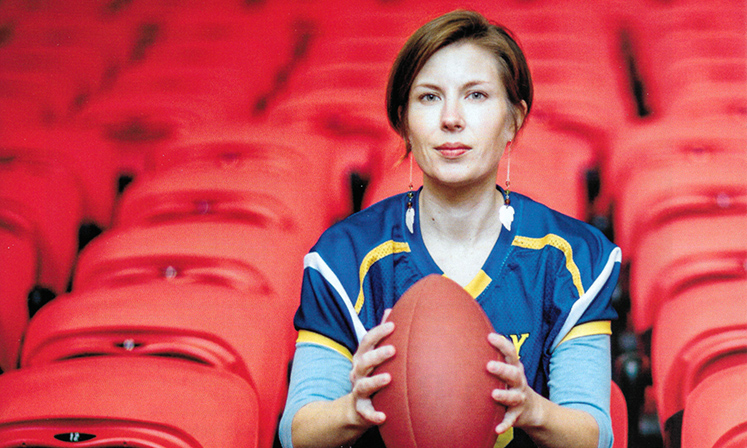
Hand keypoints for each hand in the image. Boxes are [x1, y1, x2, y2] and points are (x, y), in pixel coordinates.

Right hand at [348, 309, 395, 426]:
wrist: (355, 408)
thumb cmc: (369, 375)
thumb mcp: (372, 354)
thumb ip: (381, 334)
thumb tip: (391, 309)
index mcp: (362, 358)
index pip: (366, 341)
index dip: (378, 332)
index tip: (393, 325)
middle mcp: (357, 373)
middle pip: (364, 361)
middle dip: (377, 355)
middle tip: (393, 349)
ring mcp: (358, 392)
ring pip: (363, 385)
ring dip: (375, 382)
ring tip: (389, 378)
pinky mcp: (362, 410)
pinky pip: (366, 413)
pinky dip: (373, 415)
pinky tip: (383, 416)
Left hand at [487, 333, 542, 433]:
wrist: (531, 409)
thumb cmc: (510, 383)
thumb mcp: (505, 369)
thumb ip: (491, 356)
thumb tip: (468, 336)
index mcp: (514, 368)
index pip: (511, 353)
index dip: (502, 344)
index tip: (490, 337)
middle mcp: (519, 382)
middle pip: (513, 373)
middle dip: (502, 369)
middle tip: (489, 365)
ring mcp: (519, 398)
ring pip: (514, 396)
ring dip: (505, 395)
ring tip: (494, 394)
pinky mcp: (517, 414)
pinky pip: (511, 420)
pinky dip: (505, 424)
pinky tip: (497, 429)